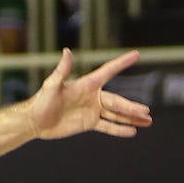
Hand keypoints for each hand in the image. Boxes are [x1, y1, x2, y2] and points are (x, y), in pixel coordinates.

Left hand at [27, 49, 151, 141]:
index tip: (137, 54)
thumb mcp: (51, 86)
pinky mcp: (89, 123)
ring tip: (148, 121)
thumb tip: (66, 51)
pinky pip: (108, 126)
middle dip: (131, 107)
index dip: (122, 63)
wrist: (35, 121)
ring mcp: (92, 110)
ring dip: (131, 117)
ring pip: (116, 114)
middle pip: (117, 101)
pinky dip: (120, 129)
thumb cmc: (41, 101)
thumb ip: (61, 70)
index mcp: (86, 84)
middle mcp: (92, 96)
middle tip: (146, 112)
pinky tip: (132, 131)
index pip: (108, 71)